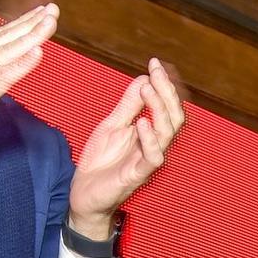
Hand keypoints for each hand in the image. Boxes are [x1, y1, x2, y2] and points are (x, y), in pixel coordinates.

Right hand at [0, 3, 59, 170]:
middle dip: (29, 23)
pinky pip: (1, 78)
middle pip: (3, 39)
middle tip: (51, 9)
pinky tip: (37, 53)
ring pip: (5, 53)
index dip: (19, 25)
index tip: (39, 13)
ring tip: (49, 23)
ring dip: (30, 36)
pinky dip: (20, 64)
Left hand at [68, 57, 186, 238]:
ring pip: (167, 133)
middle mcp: (153, 145)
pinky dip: (150, 139)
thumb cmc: (100, 163)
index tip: (154, 64)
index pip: (167, 107)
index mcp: (149, 133)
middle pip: (174, 117)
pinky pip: (153, 158)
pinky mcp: (137, 175)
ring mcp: (147, 160)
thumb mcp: (111, 125)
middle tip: (155, 72)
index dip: (164, 85)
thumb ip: (128, 105)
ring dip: (159, 108)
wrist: (84, 194)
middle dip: (167, 92)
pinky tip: (141, 122)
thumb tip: (142, 79)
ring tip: (146, 89)